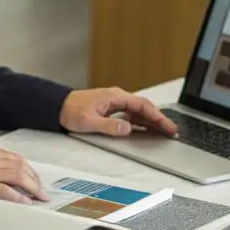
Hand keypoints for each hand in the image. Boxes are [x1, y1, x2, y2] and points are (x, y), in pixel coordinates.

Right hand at [0, 142, 48, 203]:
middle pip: (19, 165)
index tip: (33, 177)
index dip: (27, 168)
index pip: (13, 157)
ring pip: (17, 176)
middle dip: (33, 178)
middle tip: (40, 189)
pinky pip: (6, 191)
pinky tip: (26, 202)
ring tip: (38, 196)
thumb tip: (1, 174)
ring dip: (31, 187)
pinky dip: (19, 197)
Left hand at [59, 87, 177, 137]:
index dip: (157, 116)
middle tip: (172, 131)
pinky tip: (146, 130)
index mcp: (115, 97)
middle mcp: (117, 98)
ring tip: (164, 132)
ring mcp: (115, 103)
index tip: (167, 126)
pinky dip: (141, 122)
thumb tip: (127, 128)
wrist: (57, 107)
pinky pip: (131, 115)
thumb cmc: (71, 111)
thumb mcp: (89, 122)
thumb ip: (109, 126)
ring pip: (139, 112)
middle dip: (159, 119)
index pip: (142, 106)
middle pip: (144, 108)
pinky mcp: (111, 109)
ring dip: (151, 121)